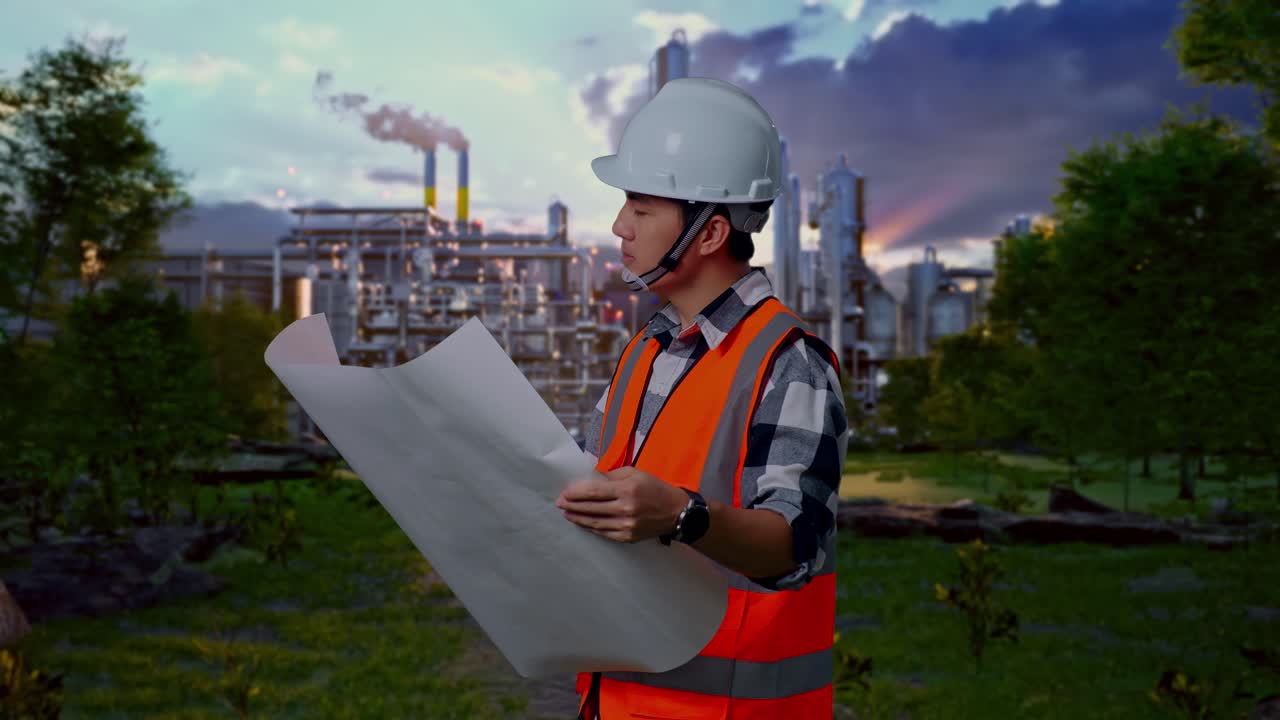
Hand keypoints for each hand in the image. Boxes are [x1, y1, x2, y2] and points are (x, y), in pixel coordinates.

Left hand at [556, 466, 689, 542]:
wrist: (676, 512)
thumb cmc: (655, 488)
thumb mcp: (636, 473)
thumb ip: (613, 475)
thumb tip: (593, 479)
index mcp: (627, 489)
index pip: (594, 491)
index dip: (576, 492)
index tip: (564, 492)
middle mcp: (625, 508)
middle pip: (591, 508)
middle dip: (572, 505)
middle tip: (559, 503)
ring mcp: (626, 525)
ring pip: (594, 522)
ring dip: (578, 518)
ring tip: (566, 514)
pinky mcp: (627, 537)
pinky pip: (604, 532)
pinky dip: (591, 528)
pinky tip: (583, 523)